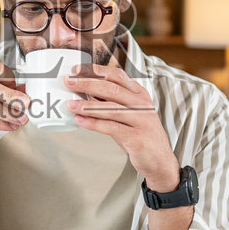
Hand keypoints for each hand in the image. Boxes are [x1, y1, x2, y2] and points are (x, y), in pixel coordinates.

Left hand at [65, 65, 179, 190]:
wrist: (159, 160)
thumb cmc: (140, 134)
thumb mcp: (129, 113)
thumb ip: (111, 102)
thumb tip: (84, 91)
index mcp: (139, 94)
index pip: (117, 76)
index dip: (96, 71)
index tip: (77, 69)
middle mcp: (141, 104)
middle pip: (112, 89)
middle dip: (87, 83)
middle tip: (69, 81)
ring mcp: (141, 120)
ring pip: (111, 108)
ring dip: (87, 105)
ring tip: (70, 104)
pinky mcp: (136, 138)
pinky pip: (111, 128)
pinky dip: (94, 124)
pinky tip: (81, 120)